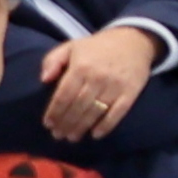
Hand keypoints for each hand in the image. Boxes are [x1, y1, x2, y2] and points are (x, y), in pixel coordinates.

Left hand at [34, 21, 161, 142]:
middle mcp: (97, 77)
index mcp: (81, 66)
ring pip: (95, 112)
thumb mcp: (71, 47)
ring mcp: (115, 86)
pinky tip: (96, 134)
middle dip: (66, 123)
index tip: (48, 124)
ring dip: (82, 127)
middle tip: (58, 135)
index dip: (55, 111)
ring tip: (72, 137)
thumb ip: (53, 60)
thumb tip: (44, 80)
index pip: (64, 95)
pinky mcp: (130, 92)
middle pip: (78, 106)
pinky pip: (117, 113)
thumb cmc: (97, 47)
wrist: (134, 40)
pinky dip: (106, 125)